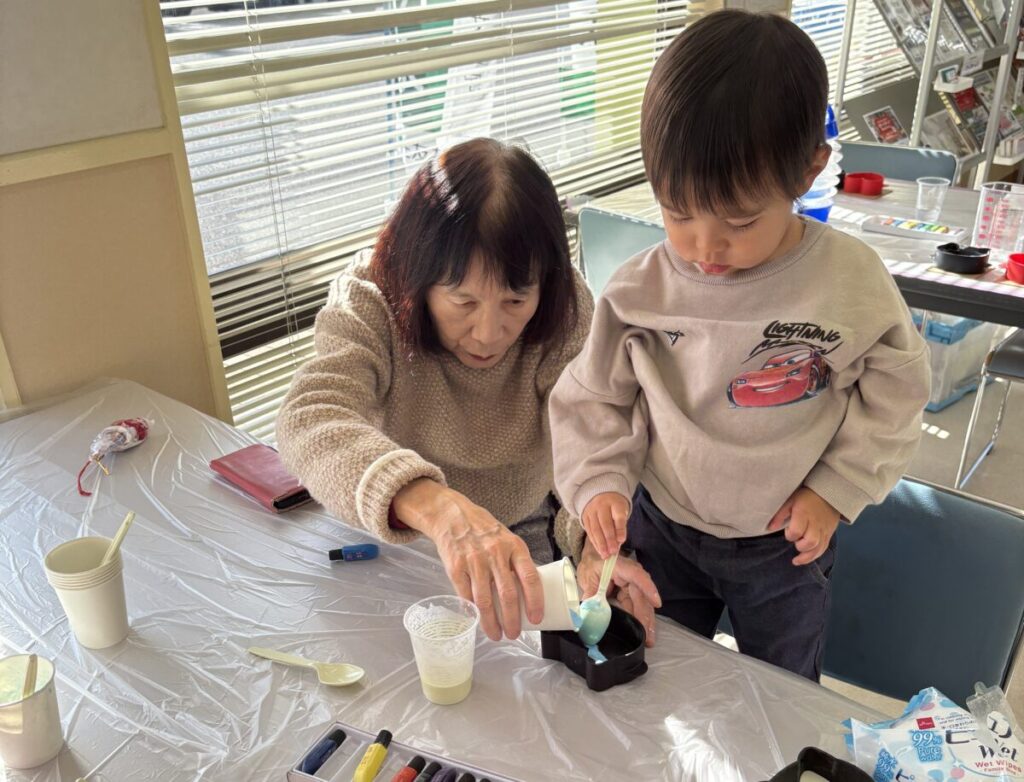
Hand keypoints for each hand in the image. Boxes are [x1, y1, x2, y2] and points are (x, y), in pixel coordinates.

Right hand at [393, 479, 541, 640]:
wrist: (452, 515)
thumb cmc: (485, 531)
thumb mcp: (507, 539)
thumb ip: (515, 562)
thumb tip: (527, 594)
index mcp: (514, 547)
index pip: (530, 578)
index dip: (535, 601)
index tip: (536, 619)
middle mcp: (496, 553)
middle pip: (508, 594)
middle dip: (512, 620)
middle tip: (514, 634)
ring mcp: (474, 560)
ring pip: (485, 600)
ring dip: (491, 622)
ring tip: (496, 634)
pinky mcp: (456, 567)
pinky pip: (466, 595)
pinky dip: (472, 612)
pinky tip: (476, 620)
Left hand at [576, 538, 661, 646]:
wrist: (594, 558)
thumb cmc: (593, 563)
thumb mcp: (588, 575)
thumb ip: (590, 592)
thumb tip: (589, 610)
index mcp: (621, 566)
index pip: (638, 576)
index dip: (648, 589)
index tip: (657, 603)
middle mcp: (632, 576)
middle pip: (642, 596)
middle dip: (646, 617)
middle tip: (649, 636)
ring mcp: (633, 585)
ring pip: (642, 605)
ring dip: (646, 622)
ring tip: (649, 640)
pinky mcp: (631, 594)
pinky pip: (637, 607)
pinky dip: (640, 619)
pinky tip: (644, 633)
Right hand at [581, 492, 629, 558]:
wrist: (600, 493)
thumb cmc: (614, 506)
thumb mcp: (621, 511)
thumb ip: (620, 526)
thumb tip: (618, 543)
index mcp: (615, 503)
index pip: (618, 516)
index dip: (620, 529)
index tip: (622, 541)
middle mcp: (602, 505)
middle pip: (605, 524)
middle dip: (609, 540)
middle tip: (613, 552)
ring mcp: (591, 511)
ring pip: (595, 529)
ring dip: (600, 543)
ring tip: (605, 555)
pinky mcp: (584, 516)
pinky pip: (589, 531)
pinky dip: (594, 542)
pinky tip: (599, 550)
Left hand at [768, 487, 839, 565]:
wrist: (828, 492)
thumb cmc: (806, 496)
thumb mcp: (790, 500)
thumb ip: (780, 514)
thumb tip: (770, 528)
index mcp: (804, 513)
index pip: (797, 531)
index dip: (790, 534)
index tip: (788, 530)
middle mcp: (816, 523)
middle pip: (810, 542)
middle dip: (800, 546)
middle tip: (795, 541)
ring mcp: (824, 529)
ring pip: (819, 548)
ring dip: (807, 557)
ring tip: (796, 560)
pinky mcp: (829, 533)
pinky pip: (824, 547)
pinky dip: (815, 555)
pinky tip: (806, 557)